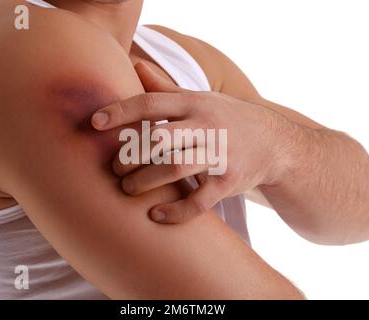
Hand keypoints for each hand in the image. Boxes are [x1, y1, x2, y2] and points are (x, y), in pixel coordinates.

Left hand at [91, 62, 291, 223]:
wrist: (274, 143)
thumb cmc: (226, 118)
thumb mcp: (200, 98)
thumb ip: (166, 87)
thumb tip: (135, 65)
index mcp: (195, 103)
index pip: (151, 102)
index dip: (121, 111)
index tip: (94, 122)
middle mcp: (206, 126)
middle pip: (159, 138)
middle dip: (130, 155)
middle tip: (114, 168)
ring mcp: (220, 155)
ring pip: (175, 168)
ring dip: (145, 182)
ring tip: (128, 189)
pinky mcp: (229, 182)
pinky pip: (199, 201)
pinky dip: (175, 212)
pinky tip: (156, 215)